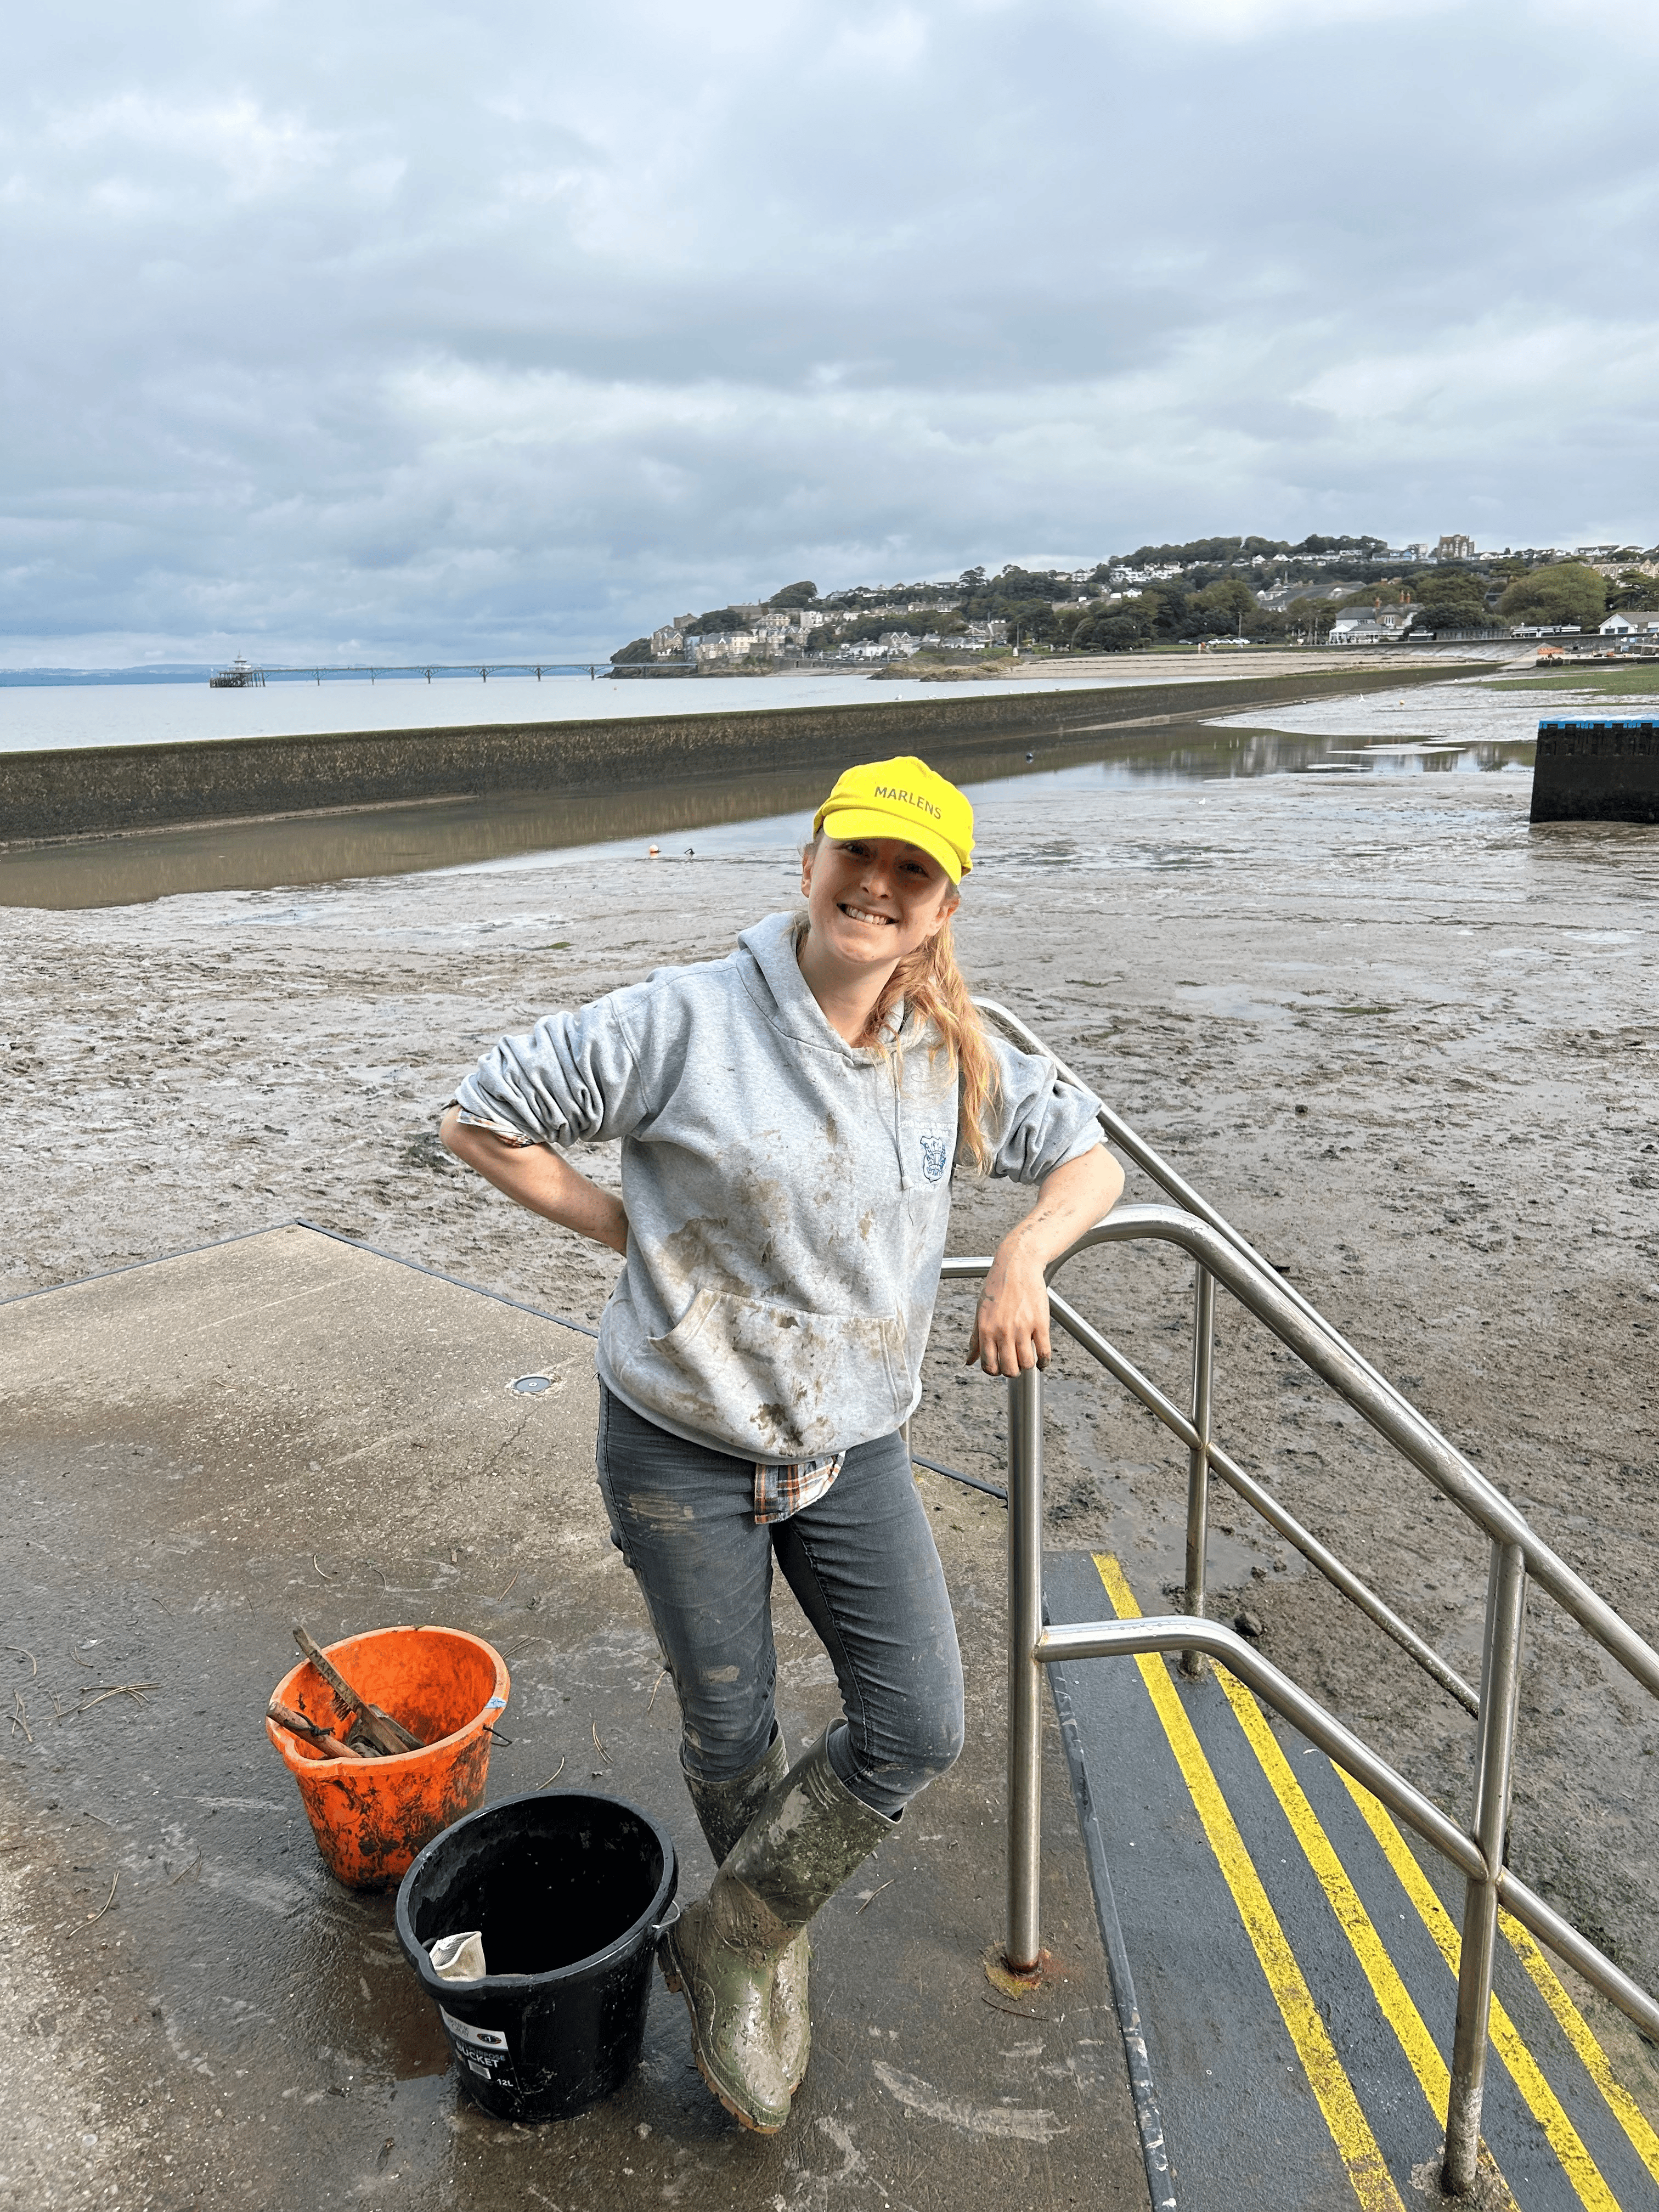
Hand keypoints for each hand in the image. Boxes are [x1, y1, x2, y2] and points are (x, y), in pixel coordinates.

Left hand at [967, 1246, 1051, 1375]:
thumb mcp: (980, 1313)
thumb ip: (975, 1339)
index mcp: (986, 1329)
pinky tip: (1042, 1360)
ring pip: (1027, 1363)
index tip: (1000, 1367)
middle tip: (1015, 1365)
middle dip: (1012, 1372)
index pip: (988, 1365)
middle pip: (1009, 1369)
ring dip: (1027, 1366)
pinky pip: (1044, 1353)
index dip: (994, 1372)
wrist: (1017, 1266)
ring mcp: (1022, 1328)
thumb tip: (968, 1361)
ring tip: (1027, 1359)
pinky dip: (1044, 1362)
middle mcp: (1003, 1331)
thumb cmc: (996, 1288)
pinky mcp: (1040, 1323)